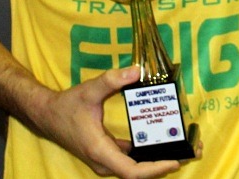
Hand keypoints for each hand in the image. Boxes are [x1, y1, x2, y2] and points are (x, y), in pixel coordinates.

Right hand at [28, 67, 184, 178]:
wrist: (47, 115)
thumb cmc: (66, 106)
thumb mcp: (89, 90)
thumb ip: (111, 80)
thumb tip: (136, 71)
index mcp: (100, 151)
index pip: (131, 171)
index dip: (154, 169)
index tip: (174, 161)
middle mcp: (104, 161)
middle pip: (138, 173)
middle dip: (164, 165)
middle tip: (191, 152)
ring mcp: (106, 159)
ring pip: (136, 168)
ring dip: (158, 161)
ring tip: (184, 149)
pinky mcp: (108, 154)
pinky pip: (131, 159)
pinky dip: (148, 154)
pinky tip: (163, 141)